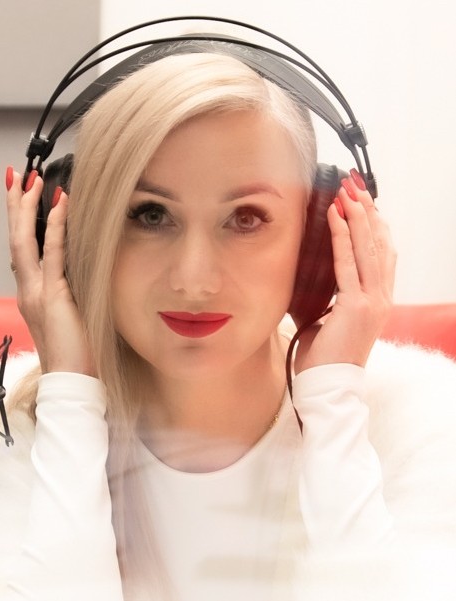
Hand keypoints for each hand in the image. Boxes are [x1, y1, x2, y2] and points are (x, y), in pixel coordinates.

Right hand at [6, 167, 94, 374]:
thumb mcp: (69, 313)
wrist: (71, 380)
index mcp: (32, 293)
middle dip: (14, 206)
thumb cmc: (75, 350)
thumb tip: (79, 265)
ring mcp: (37, 292)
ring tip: (30, 181)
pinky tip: (58, 205)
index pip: (22, 249)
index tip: (20, 195)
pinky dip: (55, 228)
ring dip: (26, 209)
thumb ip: (68, 288)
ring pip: (25, 242)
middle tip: (17, 176)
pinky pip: (53, 255)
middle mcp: (28, 289)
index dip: (18, 221)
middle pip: (15, 239)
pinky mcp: (53, 296)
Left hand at [295, 170, 396, 373]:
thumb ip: (328, 294)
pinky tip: (335, 216)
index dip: (373, 224)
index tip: (363, 201)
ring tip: (347, 191)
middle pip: (380, 244)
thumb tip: (311, 275)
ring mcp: (373, 301)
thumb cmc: (323, 355)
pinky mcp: (357, 306)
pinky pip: (348, 263)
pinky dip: (341, 236)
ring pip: (369, 248)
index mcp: (378, 299)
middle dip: (367, 211)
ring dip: (358, 216)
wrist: (326, 385)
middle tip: (355, 184)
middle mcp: (382, 297)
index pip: (381, 253)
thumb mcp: (327, 318)